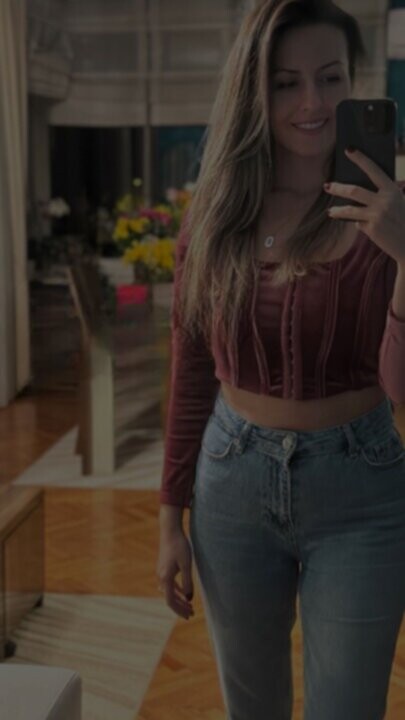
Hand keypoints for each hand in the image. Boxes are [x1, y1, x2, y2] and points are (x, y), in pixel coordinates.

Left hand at [324, 148, 404, 264]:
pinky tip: (363, 226)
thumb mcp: (397, 202)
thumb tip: (355, 194)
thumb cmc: (402, 220)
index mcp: (392, 190)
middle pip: (354, 191)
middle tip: (327, 186)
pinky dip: (359, 224)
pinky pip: (358, 223)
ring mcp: (377, 215)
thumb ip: (380, 196)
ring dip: (337, 210)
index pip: (373, 170)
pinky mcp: (372, 229)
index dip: (360, 159)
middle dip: (338, 188)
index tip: (348, 149)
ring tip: (330, 211)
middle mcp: (384, 201)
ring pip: (350, 210)